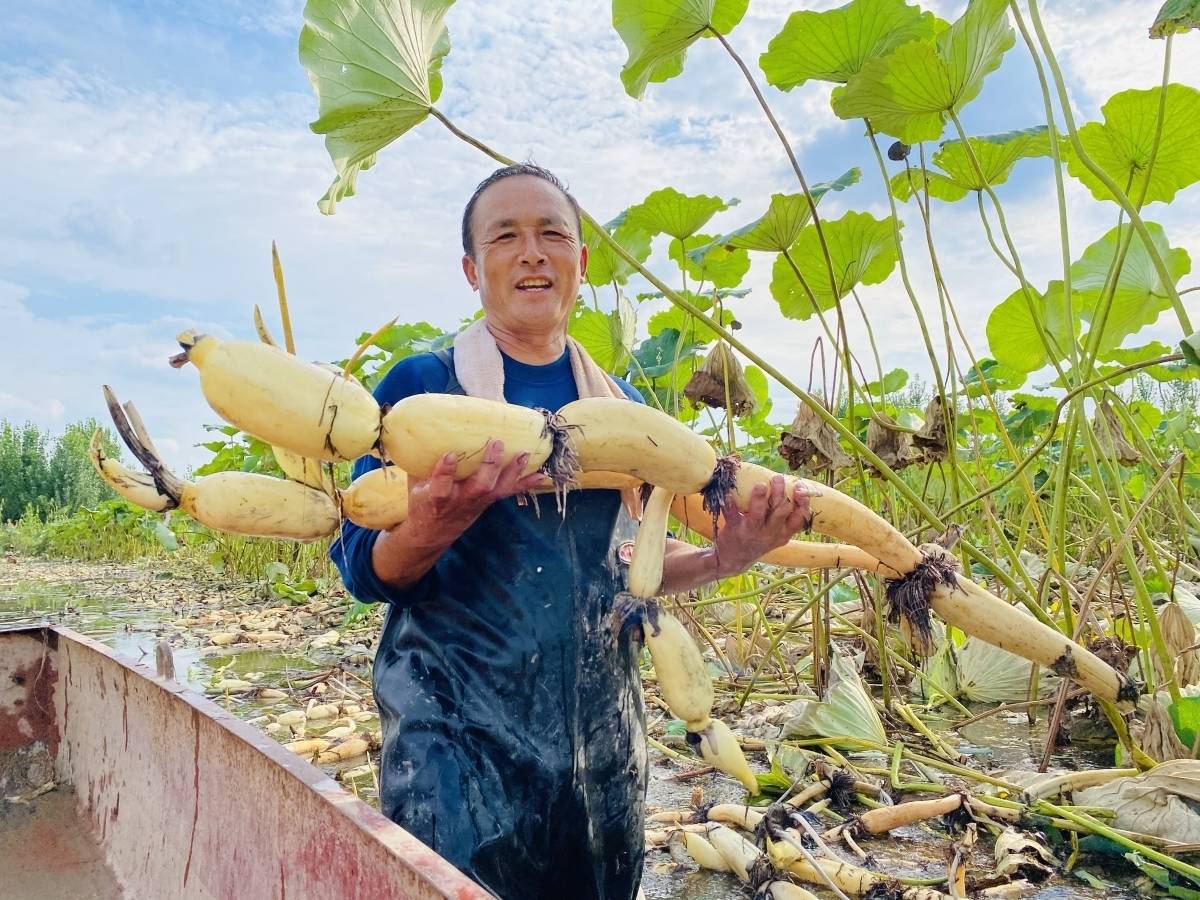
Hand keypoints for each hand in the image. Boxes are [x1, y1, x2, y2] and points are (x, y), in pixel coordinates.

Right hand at [403, 439, 550, 545]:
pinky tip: (543, 475)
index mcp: (436, 497)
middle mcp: (461, 500)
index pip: (440, 486)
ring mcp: (478, 501)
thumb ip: (419, 461)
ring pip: (498, 488)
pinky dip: (527, 483)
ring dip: (513, 470)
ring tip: (524, 453)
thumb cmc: (423, 501)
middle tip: (496, 444)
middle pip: (479, 486)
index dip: (445, 471)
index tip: (449, 455)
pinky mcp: (490, 500)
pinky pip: (510, 492)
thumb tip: (418, 427)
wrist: (433, 532)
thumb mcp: (415, 484)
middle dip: (490, 466)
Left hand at [711, 476, 812, 577]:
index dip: (802, 503)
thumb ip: (785, 517)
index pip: (799, 519)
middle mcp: (769, 534)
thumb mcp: (777, 535)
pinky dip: (730, 504)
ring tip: (760, 485)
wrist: (734, 560)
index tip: (800, 488)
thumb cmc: (758, 540)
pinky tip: (729, 494)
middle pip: (780, 512)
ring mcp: (751, 532)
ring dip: (759, 498)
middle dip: (780, 493)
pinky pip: (732, 515)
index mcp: (783, 533)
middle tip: (778, 478)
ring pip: (758, 515)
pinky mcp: (734, 530)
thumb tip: (796, 487)